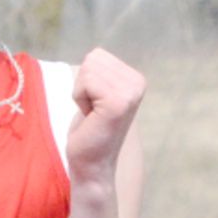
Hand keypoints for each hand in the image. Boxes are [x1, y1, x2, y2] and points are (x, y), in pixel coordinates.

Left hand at [65, 46, 145, 184]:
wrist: (93, 164)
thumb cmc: (90, 130)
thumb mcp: (99, 93)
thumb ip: (102, 73)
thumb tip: (95, 54)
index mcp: (136, 78)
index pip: (97, 55)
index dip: (87, 80)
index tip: (96, 104)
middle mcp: (138, 83)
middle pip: (93, 59)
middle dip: (83, 85)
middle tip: (93, 110)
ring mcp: (130, 93)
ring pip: (88, 69)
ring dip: (81, 93)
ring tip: (93, 114)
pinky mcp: (117, 103)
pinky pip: (85, 82)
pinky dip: (79, 99)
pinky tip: (91, 117)